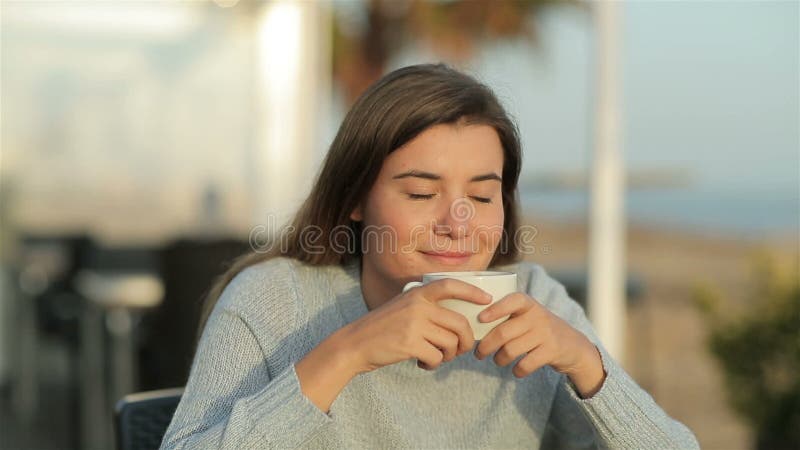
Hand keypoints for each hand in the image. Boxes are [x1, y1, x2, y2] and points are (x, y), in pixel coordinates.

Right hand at [339, 279, 491, 373]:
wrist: (354, 343)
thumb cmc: (381, 328)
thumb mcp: (403, 307)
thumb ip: (425, 307)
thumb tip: (458, 321)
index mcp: (417, 293)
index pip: (450, 285)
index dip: (472, 291)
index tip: (487, 299)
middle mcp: (417, 306)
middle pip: (459, 323)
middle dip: (465, 340)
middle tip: (460, 350)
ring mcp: (414, 324)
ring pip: (451, 343)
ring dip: (448, 355)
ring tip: (436, 358)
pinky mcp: (410, 344)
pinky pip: (437, 358)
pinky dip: (433, 365)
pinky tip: (423, 364)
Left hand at [474, 293, 605, 396]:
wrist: (573, 345)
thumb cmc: (538, 329)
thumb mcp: (528, 316)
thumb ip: (507, 316)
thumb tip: (472, 326)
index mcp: (528, 304)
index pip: (513, 300)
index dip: (495, 309)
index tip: (480, 318)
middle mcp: (538, 316)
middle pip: (504, 331)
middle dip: (486, 345)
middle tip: (478, 353)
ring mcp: (546, 333)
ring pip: (511, 350)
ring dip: (499, 359)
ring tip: (497, 361)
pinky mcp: (552, 351)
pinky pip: (526, 364)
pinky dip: (517, 370)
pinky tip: (516, 370)